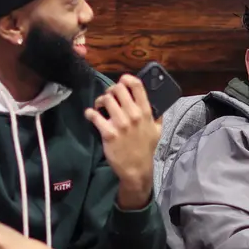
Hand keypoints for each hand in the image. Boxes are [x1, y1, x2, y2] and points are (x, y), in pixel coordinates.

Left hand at [85, 75, 161, 208]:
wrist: (136, 169)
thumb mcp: (158, 131)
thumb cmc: (146, 149)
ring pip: (105, 99)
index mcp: (146, 112)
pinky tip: (91, 115)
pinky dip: (90, 113)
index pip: (136, 86)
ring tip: (100, 107)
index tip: (122, 81)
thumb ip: (156, 116)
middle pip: (118, 89)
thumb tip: (157, 104)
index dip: (126, 79)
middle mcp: (133, 115)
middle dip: (111, 90)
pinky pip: (94, 115)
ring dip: (100, 101)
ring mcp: (120, 124)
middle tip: (109, 98)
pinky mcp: (108, 133)